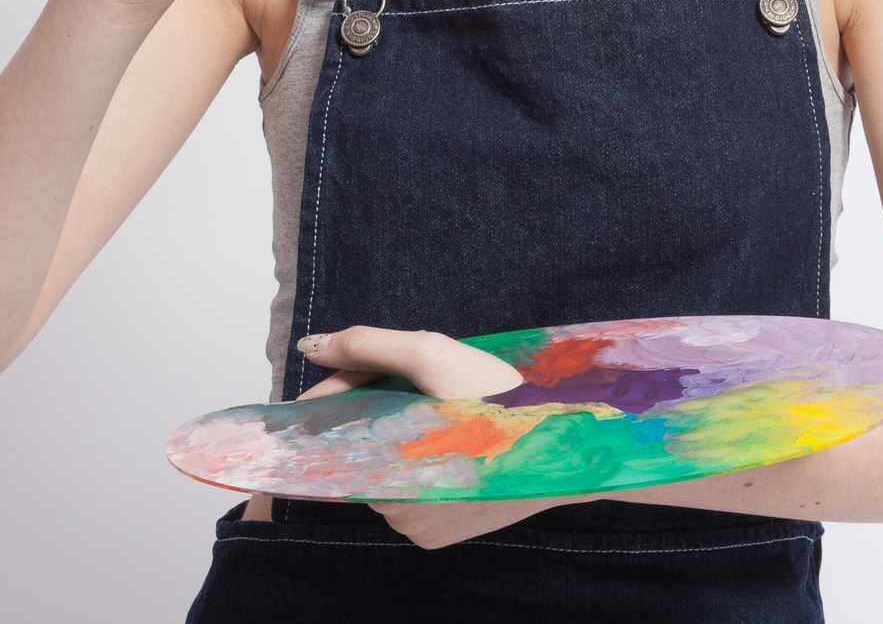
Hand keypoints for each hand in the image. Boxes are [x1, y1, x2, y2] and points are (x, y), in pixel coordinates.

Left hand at [245, 326, 598, 548]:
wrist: (572, 440)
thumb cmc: (501, 396)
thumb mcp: (433, 354)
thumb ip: (367, 346)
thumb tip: (311, 347)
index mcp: (387, 468)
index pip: (335, 429)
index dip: (336, 393)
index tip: (344, 368)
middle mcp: (395, 510)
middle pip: (358, 447)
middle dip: (371, 408)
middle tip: (406, 376)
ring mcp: (416, 527)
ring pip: (383, 469)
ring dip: (394, 433)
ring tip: (432, 403)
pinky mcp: (436, 536)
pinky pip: (407, 493)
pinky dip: (416, 461)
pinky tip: (445, 436)